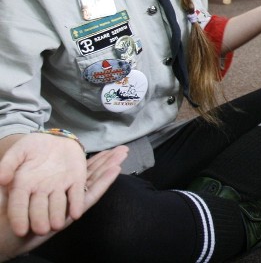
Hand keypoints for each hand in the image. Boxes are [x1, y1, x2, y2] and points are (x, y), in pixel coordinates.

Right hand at [0, 133, 87, 237]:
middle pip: (39, 209)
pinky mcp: (76, 182)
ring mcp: (59, 188)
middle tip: (41, 230)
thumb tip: (1, 179)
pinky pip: (76, 194)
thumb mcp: (18, 152)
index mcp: (23, 186)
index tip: (19, 230)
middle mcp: (41, 191)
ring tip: (57, 225)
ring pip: (58, 205)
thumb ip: (8, 164)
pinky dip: (76, 203)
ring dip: (57, 215)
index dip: (18, 218)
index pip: (18, 205)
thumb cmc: (33, 148)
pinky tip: (76, 213)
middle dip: (39, 220)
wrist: (56, 140)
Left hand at [0, 143, 125, 259]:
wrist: (4, 236)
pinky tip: (115, 170)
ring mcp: (67, 204)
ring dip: (108, 167)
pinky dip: (102, 183)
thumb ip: (12, 171)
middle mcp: (61, 194)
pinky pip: (89, 196)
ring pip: (93, 181)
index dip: (90, 161)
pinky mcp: (71, 215)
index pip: (72, 172)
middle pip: (88, 175)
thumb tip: (17, 161)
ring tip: (123, 153)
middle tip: (122, 150)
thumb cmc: (4, 214)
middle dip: (104, 162)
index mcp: (51, 186)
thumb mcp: (7, 187)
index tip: (104, 150)